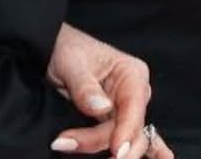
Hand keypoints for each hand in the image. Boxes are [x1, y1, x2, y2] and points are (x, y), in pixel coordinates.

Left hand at [46, 24, 172, 158]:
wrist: (56, 52)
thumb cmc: (68, 51)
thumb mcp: (72, 65)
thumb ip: (86, 87)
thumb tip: (102, 108)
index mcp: (131, 73)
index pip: (134, 107)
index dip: (126, 131)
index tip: (117, 150)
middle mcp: (135, 91)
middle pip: (130, 129)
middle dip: (105, 142)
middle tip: (71, 144)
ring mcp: (127, 108)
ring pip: (124, 139)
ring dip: (99, 146)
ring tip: (67, 142)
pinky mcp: (117, 120)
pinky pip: (131, 139)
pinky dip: (144, 151)